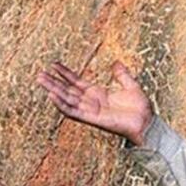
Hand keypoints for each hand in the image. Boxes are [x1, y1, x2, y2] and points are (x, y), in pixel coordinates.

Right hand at [36, 61, 153, 145]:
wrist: (147, 122)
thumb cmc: (140, 108)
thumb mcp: (131, 86)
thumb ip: (122, 75)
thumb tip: (116, 63)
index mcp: (98, 94)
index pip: (76, 82)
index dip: (65, 73)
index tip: (54, 64)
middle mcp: (91, 102)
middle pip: (67, 90)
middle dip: (53, 82)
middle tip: (39, 73)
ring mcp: (90, 110)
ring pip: (67, 99)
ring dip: (53, 90)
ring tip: (41, 80)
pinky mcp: (92, 119)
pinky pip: (73, 111)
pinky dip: (62, 104)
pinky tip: (52, 96)